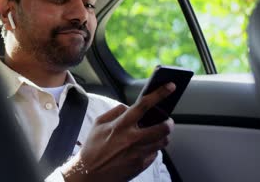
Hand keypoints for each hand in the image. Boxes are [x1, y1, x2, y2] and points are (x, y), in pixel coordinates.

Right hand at [61, 82, 175, 181]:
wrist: (89, 174)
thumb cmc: (92, 148)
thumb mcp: (98, 124)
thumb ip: (115, 112)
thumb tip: (129, 107)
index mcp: (120, 126)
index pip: (143, 106)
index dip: (159, 94)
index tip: (170, 86)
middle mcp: (132, 139)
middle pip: (163, 128)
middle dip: (169, 122)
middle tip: (167, 121)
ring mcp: (138, 154)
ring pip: (162, 142)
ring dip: (162, 136)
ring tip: (155, 134)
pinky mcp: (141, 166)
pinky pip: (154, 154)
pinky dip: (152, 149)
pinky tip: (143, 147)